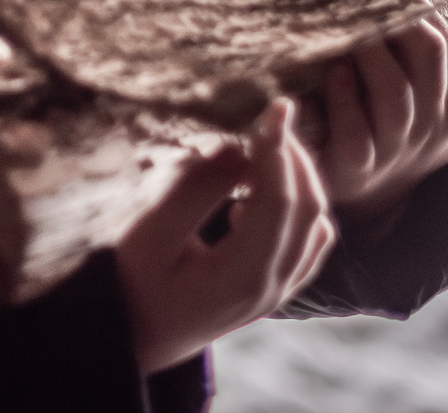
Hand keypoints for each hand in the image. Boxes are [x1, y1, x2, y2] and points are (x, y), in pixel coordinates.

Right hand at [117, 98, 338, 371]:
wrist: (133, 341)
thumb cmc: (131, 287)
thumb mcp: (151, 235)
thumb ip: (195, 192)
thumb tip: (238, 150)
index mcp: (243, 277)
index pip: (280, 202)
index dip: (281, 149)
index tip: (278, 105)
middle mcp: (272, 287)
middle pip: (308, 210)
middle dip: (295, 157)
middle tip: (270, 116)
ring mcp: (278, 292)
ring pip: (316, 225)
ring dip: (302, 179)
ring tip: (269, 144)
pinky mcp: (274, 290)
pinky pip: (309, 243)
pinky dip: (302, 207)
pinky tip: (267, 189)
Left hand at [305, 0, 447, 228]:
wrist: (366, 196)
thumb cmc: (397, 134)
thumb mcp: (438, 112)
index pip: (444, 44)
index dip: (416, 1)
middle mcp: (432, 130)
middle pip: (428, 59)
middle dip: (398, 12)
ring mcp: (395, 151)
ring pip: (396, 94)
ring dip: (373, 50)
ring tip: (350, 16)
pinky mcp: (355, 169)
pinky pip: (355, 132)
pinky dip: (346, 98)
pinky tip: (334, 69)